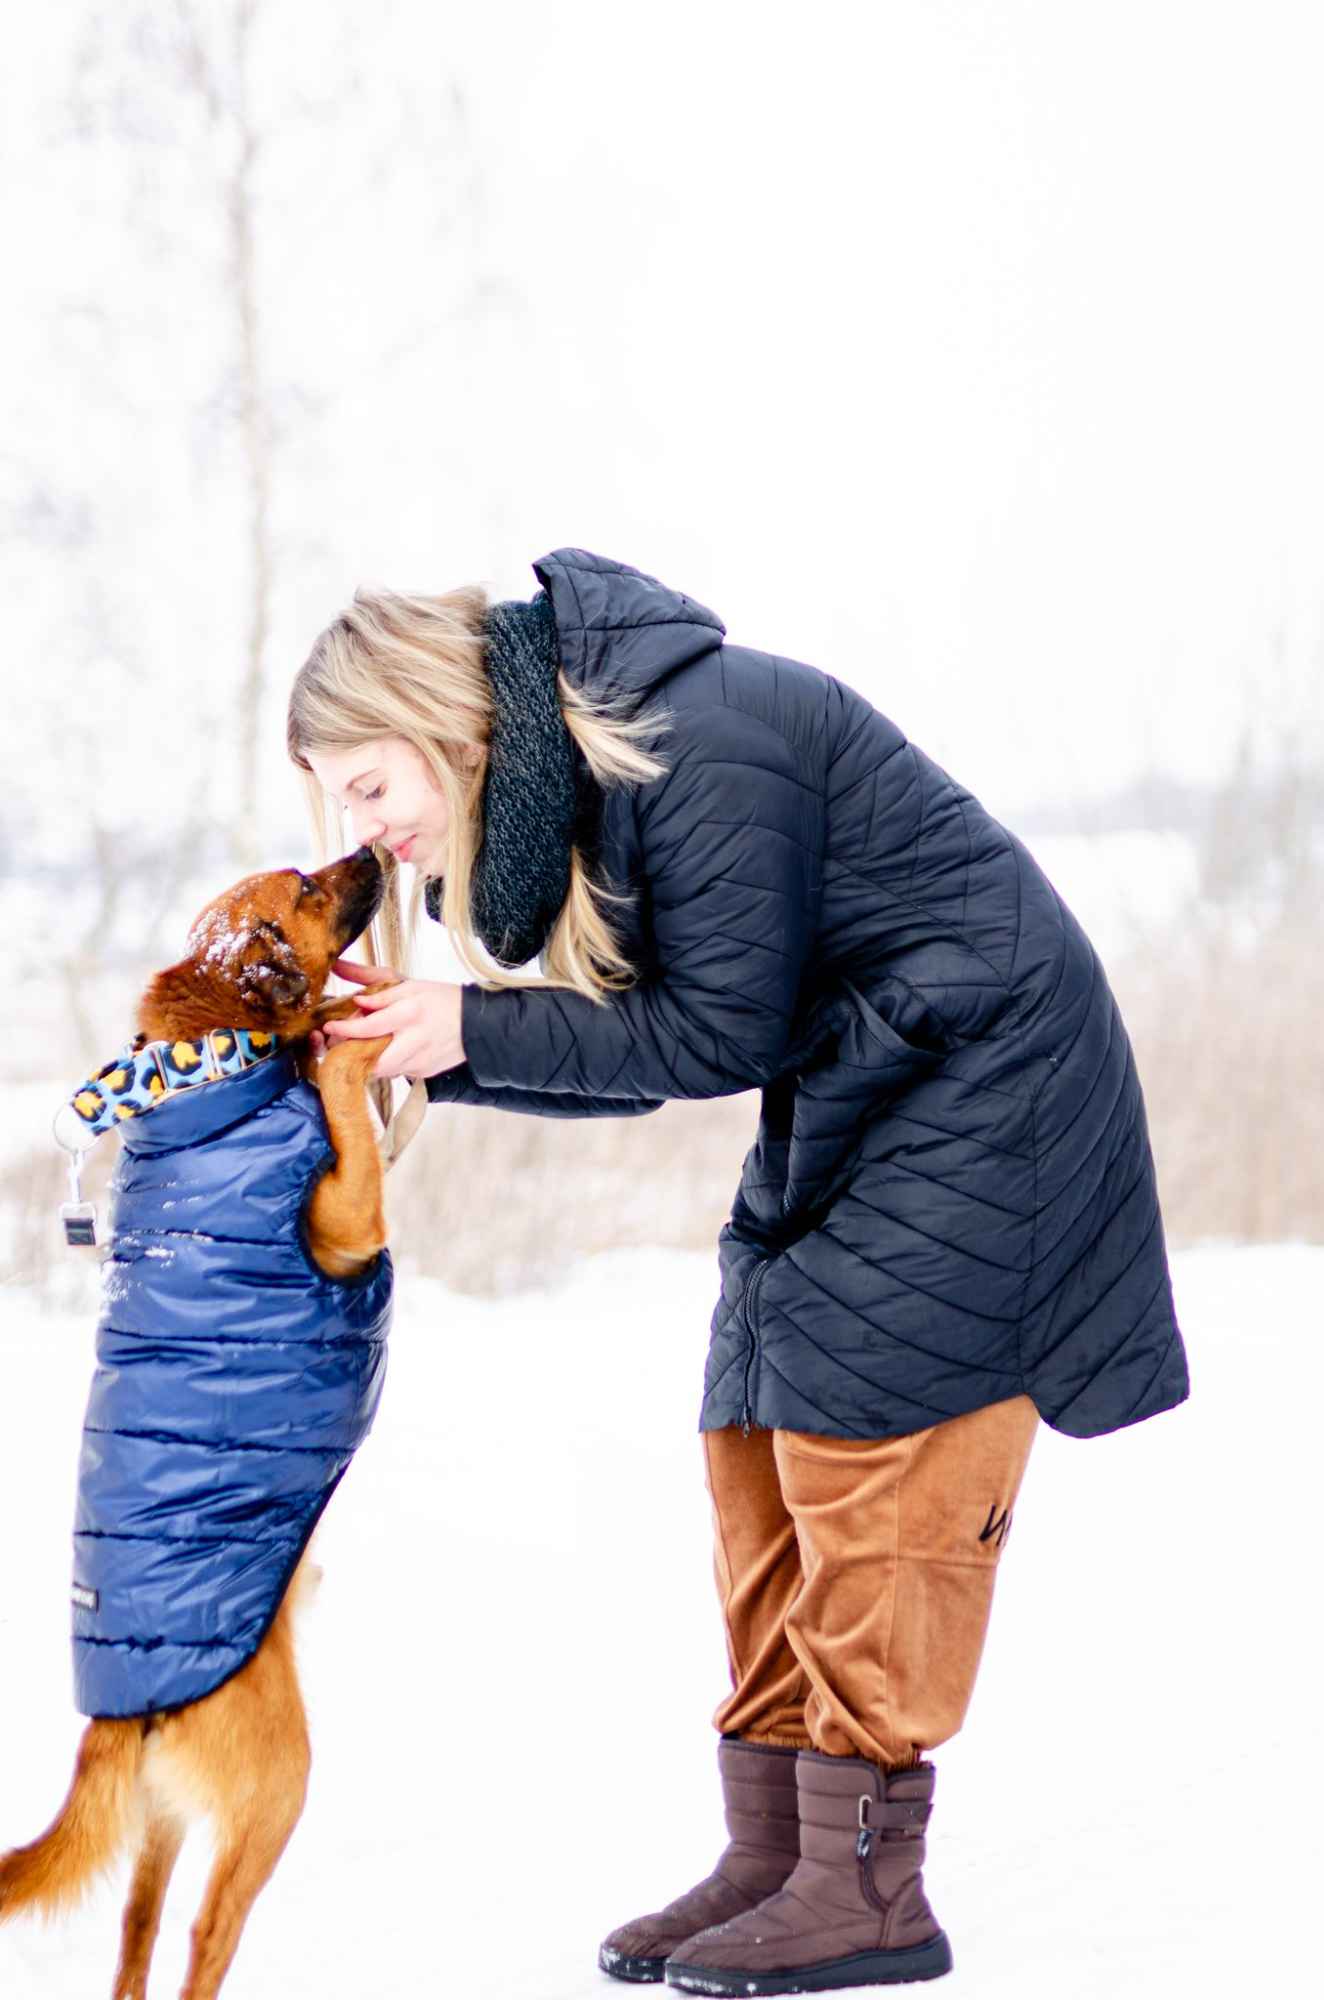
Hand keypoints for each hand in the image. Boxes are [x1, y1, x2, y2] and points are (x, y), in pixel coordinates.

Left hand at [318, 959, 465, 1080]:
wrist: (477, 1024)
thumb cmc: (442, 1000)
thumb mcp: (409, 985)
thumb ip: (376, 987)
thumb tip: (353, 997)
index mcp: (410, 1013)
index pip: (369, 1027)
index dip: (344, 1029)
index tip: (329, 1027)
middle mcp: (414, 1040)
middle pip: (371, 1060)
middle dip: (351, 1055)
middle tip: (341, 1043)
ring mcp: (419, 1060)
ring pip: (381, 1070)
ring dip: (366, 1060)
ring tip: (363, 1044)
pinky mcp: (423, 1072)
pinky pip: (395, 1072)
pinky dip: (386, 1062)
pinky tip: (389, 1049)